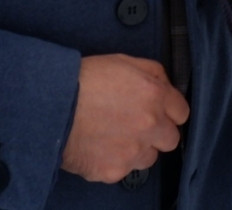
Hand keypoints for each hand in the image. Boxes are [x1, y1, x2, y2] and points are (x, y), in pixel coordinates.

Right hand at [61, 54, 189, 182]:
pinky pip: (123, 169)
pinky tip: (98, 145)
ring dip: (137, 148)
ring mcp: (132, 151)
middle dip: (157, 132)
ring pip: (148, 157)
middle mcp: (149, 125)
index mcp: (154, 95)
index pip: (182, 113)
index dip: (169, 111)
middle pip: (170, 139)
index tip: (159, 111)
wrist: (50, 105)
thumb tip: (166, 86)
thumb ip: (153, 74)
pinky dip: (114, 160)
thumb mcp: (123, 61)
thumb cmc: (83, 80)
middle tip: (136, 125)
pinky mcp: (113, 170)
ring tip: (114, 135)